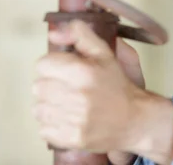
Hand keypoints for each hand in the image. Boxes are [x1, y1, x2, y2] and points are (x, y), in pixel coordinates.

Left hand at [33, 20, 143, 153]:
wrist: (135, 120)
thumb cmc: (119, 87)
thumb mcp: (105, 54)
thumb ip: (81, 35)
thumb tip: (54, 33)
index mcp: (84, 71)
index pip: (43, 64)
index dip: (53, 66)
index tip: (63, 71)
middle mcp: (77, 95)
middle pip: (38, 86)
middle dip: (51, 86)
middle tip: (68, 88)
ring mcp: (74, 119)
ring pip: (38, 108)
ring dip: (50, 106)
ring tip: (68, 104)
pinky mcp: (71, 138)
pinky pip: (43, 129)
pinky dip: (53, 125)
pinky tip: (69, 119)